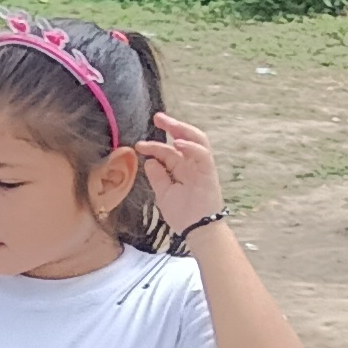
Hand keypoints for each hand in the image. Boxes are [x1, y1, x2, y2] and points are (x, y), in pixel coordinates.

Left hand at [132, 114, 223, 234]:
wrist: (197, 230)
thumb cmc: (182, 214)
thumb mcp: (164, 193)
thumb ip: (158, 176)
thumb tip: (149, 160)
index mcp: (181, 168)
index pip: (167, 151)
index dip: (153, 146)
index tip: (138, 145)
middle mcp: (191, 164)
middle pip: (184, 138)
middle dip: (172, 126)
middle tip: (157, 117)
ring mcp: (201, 167)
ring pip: (197, 140)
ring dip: (183, 130)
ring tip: (168, 123)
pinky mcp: (209, 172)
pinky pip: (202, 154)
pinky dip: (191, 147)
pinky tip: (178, 143)